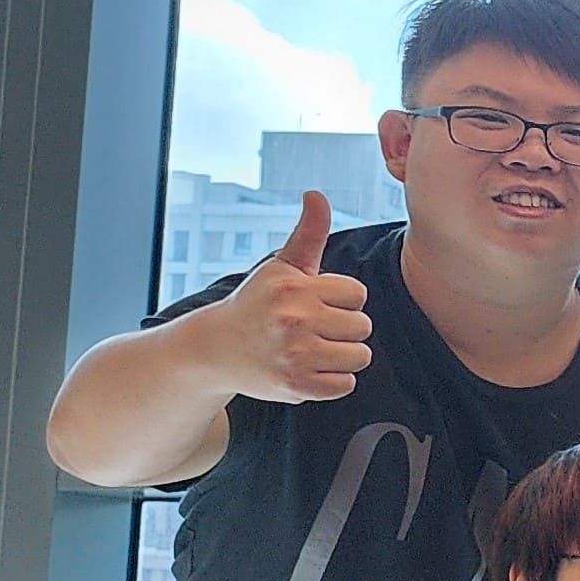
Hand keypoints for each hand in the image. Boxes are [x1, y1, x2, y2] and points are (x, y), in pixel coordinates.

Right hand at [208, 190, 372, 404]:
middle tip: (312, 329)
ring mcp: (295, 355)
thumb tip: (316, 194)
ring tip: (311, 349)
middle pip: (363, 326)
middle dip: (343, 328)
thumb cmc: (257, 304)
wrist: (216, 349)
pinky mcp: (297, 386)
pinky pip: (347, 385)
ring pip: (360, 356)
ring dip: (342, 355)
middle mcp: (294, 320)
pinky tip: (307, 369)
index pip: (357, 294)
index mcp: (294, 288)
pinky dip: (333, 381)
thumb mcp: (281, 267)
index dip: (340, 300)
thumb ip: (307, 232)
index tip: (314, 304)